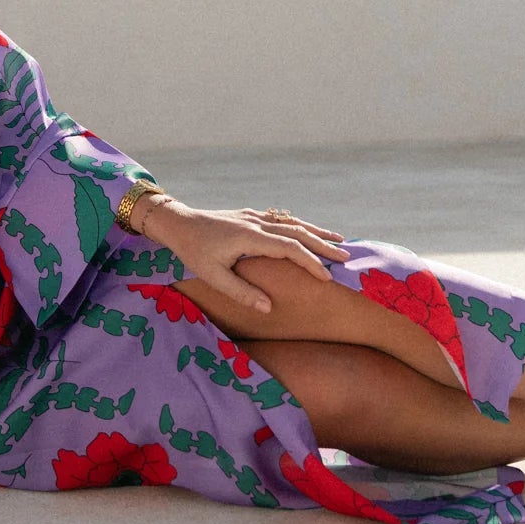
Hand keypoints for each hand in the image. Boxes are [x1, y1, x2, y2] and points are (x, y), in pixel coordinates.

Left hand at [138, 201, 350, 314]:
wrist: (178, 223)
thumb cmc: (193, 252)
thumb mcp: (213, 276)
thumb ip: (241, 292)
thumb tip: (269, 308)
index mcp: (250, 237)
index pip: (289, 248)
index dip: (310, 262)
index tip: (326, 277)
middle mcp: (257, 222)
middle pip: (298, 231)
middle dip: (323, 245)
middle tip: (346, 257)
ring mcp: (255, 216)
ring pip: (293, 222)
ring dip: (316, 231)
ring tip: (339, 240)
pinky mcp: (251, 215)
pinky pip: (283, 219)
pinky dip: (301, 225)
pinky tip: (311, 231)